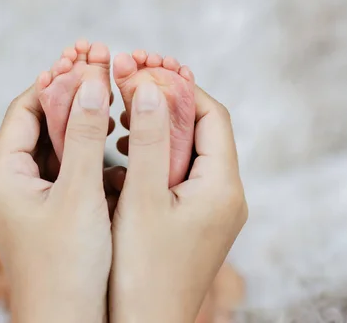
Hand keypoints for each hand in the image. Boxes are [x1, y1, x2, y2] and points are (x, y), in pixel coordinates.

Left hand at [0, 79, 111, 322]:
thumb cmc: (68, 268)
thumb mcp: (79, 195)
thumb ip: (85, 136)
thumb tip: (89, 80)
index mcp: (4, 175)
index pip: (23, 109)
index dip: (53, 81)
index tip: (86, 62)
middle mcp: (12, 183)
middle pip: (39, 124)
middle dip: (71, 97)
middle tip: (103, 70)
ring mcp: (33, 197)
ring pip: (57, 145)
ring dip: (82, 122)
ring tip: (112, 97)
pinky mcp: (53, 210)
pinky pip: (69, 168)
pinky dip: (88, 150)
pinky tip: (114, 138)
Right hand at [110, 82, 247, 322]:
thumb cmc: (142, 274)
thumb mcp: (142, 200)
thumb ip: (150, 140)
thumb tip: (153, 87)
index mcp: (222, 186)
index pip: (211, 115)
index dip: (178, 87)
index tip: (142, 71)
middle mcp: (225, 196)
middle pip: (202, 130)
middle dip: (165, 103)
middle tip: (128, 83)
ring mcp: (210, 210)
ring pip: (187, 151)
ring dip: (156, 127)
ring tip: (122, 115)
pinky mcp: (193, 221)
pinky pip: (178, 173)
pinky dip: (154, 155)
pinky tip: (124, 153)